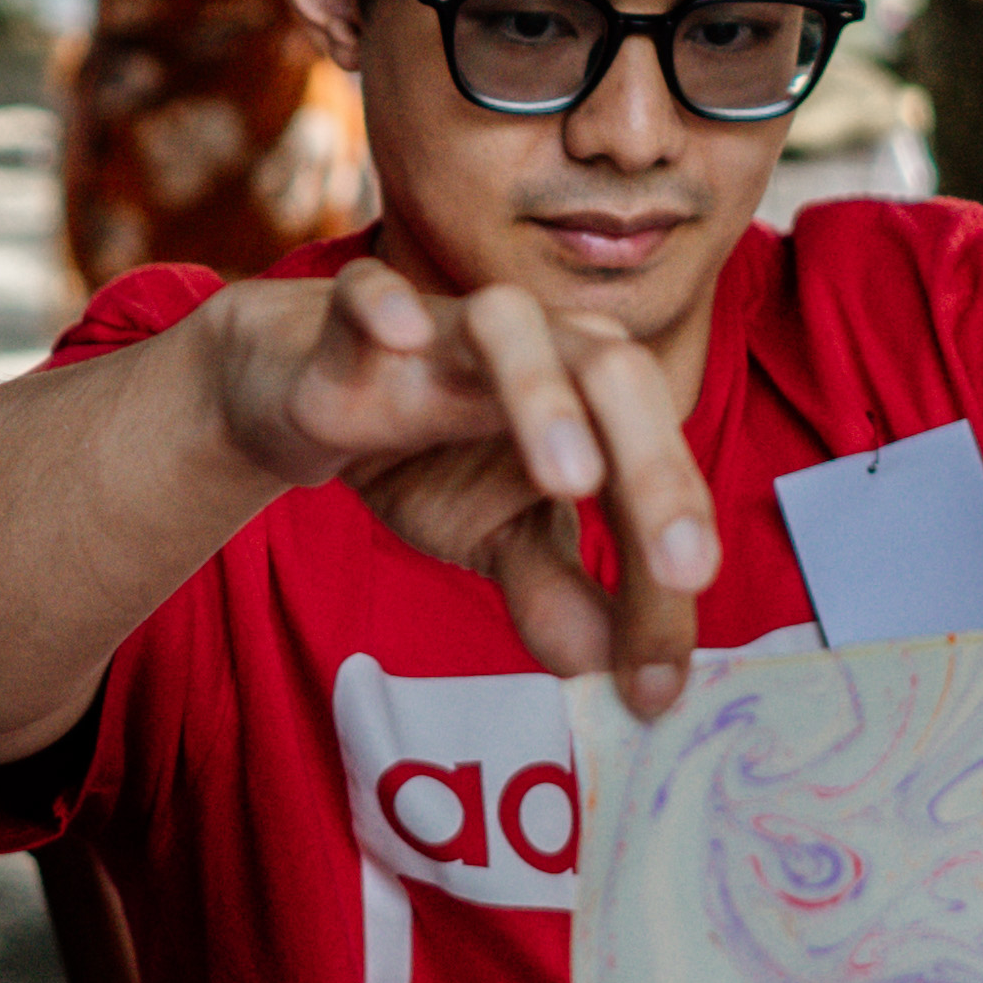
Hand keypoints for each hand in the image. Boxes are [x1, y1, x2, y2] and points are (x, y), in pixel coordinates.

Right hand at [205, 257, 718, 710]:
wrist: (302, 394)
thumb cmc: (426, 455)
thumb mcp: (500, 542)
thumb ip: (562, 599)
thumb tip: (632, 686)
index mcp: (591, 400)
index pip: (649, 475)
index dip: (664, 572)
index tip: (658, 676)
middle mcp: (537, 348)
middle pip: (615, 376)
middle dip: (658, 468)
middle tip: (680, 570)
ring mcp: (443, 327)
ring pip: (508, 325)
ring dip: (543, 393)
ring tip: (570, 482)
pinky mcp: (349, 321)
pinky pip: (367, 297)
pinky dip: (387, 309)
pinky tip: (403, 335)